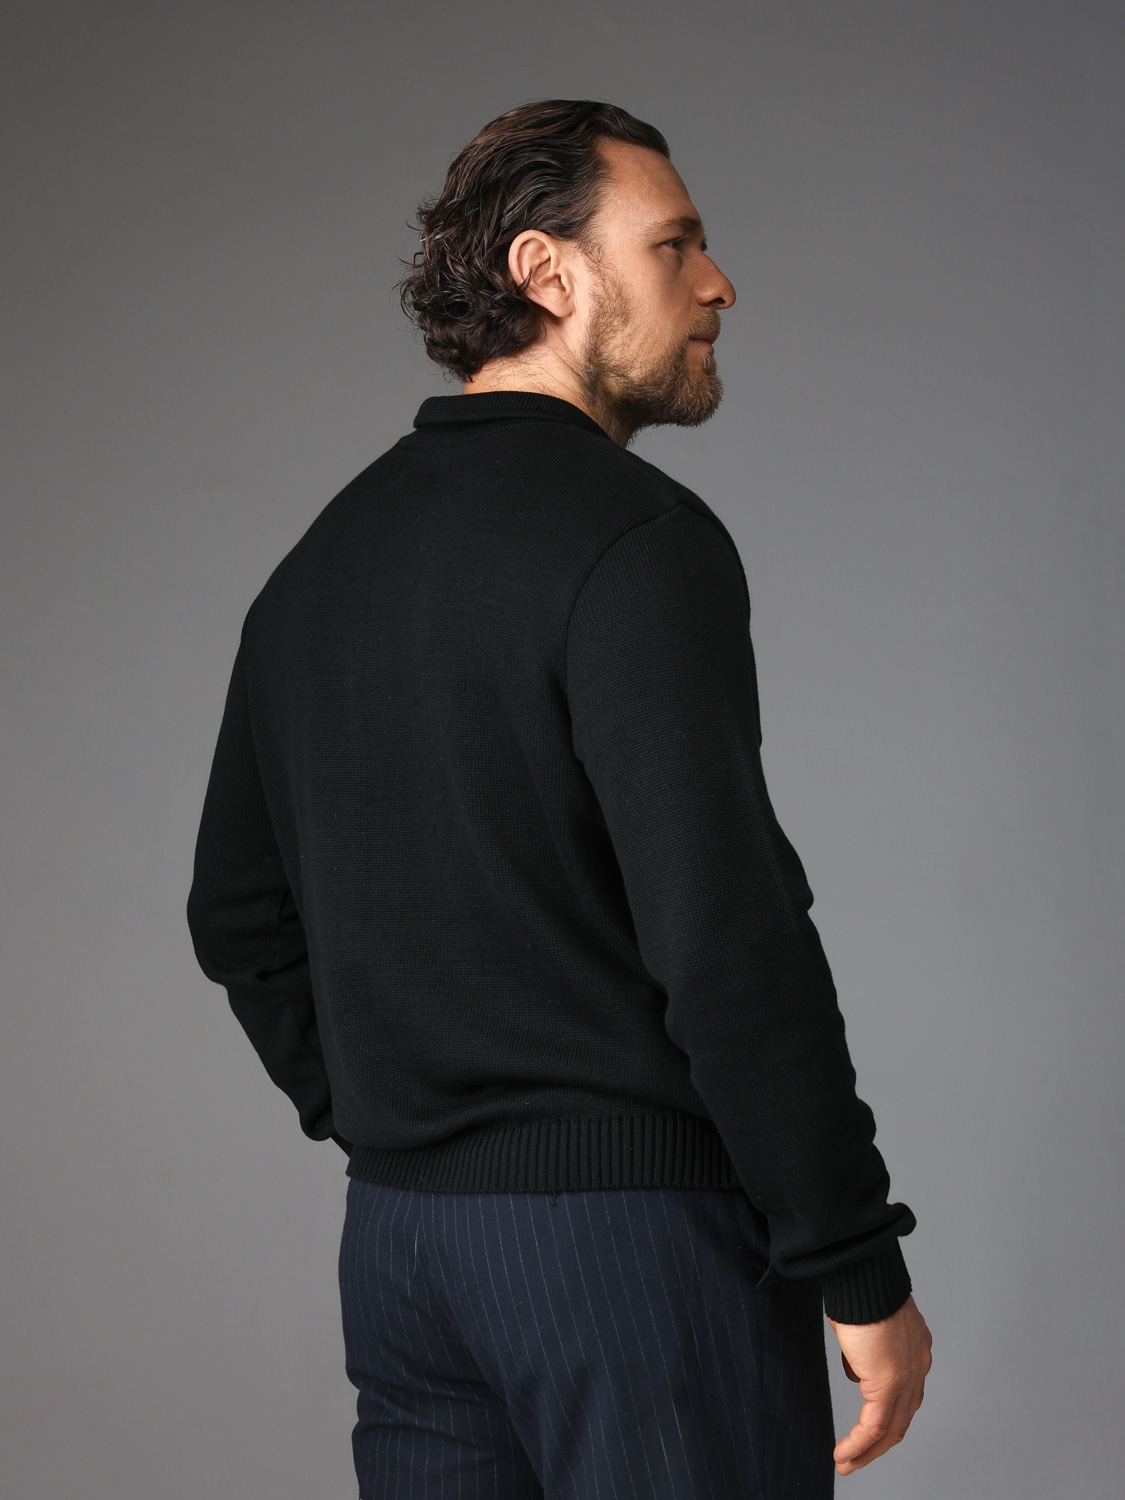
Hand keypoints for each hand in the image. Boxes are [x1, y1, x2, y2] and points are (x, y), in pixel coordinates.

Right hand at [826, 1294, 931, 1475]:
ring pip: (891, 1429)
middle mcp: (918, 1365)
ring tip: (847, 1463)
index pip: (906, 1394)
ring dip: (867, 1451)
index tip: (868, 1429)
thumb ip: (866, 1349)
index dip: (888, 1416)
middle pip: (902, 1418)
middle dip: (879, 1444)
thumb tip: (856, 1368)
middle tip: (858, 1457)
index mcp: (915, 1348)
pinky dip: (858, 1445)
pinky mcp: (888, 1385)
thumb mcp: (865, 1324)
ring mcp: (907, 1377)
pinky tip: (843, 1454)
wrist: (863, 1278)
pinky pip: (874, 1427)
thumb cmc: (859, 1289)